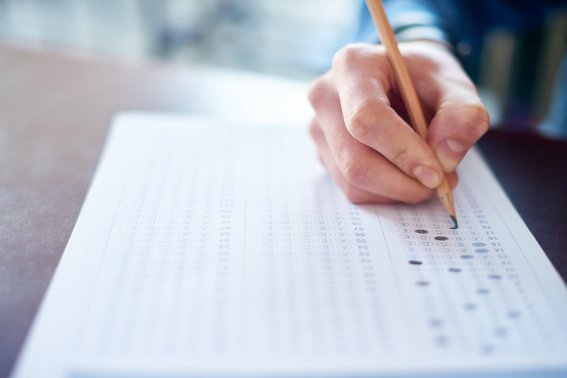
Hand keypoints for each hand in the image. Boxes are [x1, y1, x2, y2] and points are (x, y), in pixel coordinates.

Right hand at [308, 41, 488, 203]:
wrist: (401, 79)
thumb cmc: (423, 78)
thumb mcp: (454, 84)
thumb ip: (464, 114)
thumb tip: (445, 157)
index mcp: (352, 66)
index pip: (366, 118)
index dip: (402, 151)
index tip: (435, 173)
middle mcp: (325, 97)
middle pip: (355, 160)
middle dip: (402, 182)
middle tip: (439, 184)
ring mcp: (319, 128)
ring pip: (353, 182)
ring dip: (397, 191)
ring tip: (427, 176)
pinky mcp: (324, 154)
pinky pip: (353, 189)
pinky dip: (386, 193)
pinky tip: (405, 175)